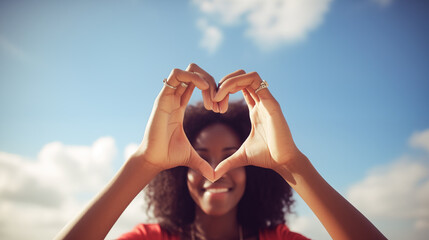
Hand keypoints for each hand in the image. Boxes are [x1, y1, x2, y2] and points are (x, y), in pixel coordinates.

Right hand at [131, 63, 215, 180]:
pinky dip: (194, 77)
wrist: (155, 159)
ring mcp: (168, 95)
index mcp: (179, 105)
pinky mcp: (163, 97)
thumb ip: (203, 164)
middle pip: (195, 73)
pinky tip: (205, 89)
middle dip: (212, 83)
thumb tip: (214, 178)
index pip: (197, 85)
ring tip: (213, 98)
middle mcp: (174, 97)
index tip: (221, 109)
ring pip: (188, 70)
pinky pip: (176, 75)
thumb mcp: (192, 157)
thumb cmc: (169, 156)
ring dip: (205, 79)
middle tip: (219, 103)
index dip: (212, 91)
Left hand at [212, 71, 304, 179]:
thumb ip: (226, 163)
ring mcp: (267, 100)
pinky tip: (223, 97)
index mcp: (256, 109)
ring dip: (228, 81)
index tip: (214, 106)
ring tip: (217, 96)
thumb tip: (212, 176)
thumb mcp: (241, 157)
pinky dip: (235, 82)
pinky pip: (254, 80)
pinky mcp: (270, 102)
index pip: (240, 87)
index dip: (224, 91)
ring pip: (247, 75)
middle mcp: (261, 101)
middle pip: (242, 77)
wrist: (283, 162)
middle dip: (224, 83)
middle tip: (213, 99)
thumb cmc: (267, 157)